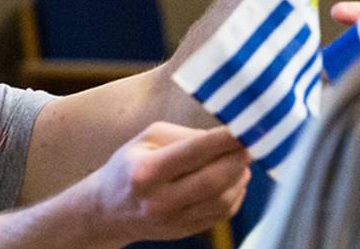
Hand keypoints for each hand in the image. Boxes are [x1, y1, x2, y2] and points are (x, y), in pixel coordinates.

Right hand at [64, 122, 252, 243]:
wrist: (109, 210)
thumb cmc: (130, 166)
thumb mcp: (147, 139)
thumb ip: (185, 136)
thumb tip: (224, 139)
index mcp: (145, 172)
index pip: (193, 153)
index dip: (224, 140)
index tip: (245, 127)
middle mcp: (159, 201)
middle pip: (214, 181)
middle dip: (238, 159)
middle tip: (250, 143)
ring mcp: (174, 221)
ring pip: (223, 199)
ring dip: (240, 176)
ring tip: (239, 160)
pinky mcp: (186, 231)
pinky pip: (223, 213)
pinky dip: (235, 193)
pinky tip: (233, 179)